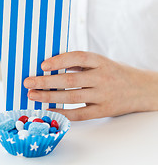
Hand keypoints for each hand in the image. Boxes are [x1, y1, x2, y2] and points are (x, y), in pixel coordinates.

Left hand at [24, 51, 157, 120]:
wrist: (142, 89)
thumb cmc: (113, 72)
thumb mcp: (100, 62)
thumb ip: (78, 63)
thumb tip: (48, 65)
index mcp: (100, 61)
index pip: (78, 58)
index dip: (59, 61)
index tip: (42, 65)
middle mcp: (102, 77)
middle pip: (70, 80)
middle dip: (46, 82)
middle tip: (28, 82)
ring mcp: (104, 95)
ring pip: (72, 98)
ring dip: (49, 97)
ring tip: (32, 95)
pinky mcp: (104, 110)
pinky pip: (80, 114)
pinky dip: (63, 112)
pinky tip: (48, 109)